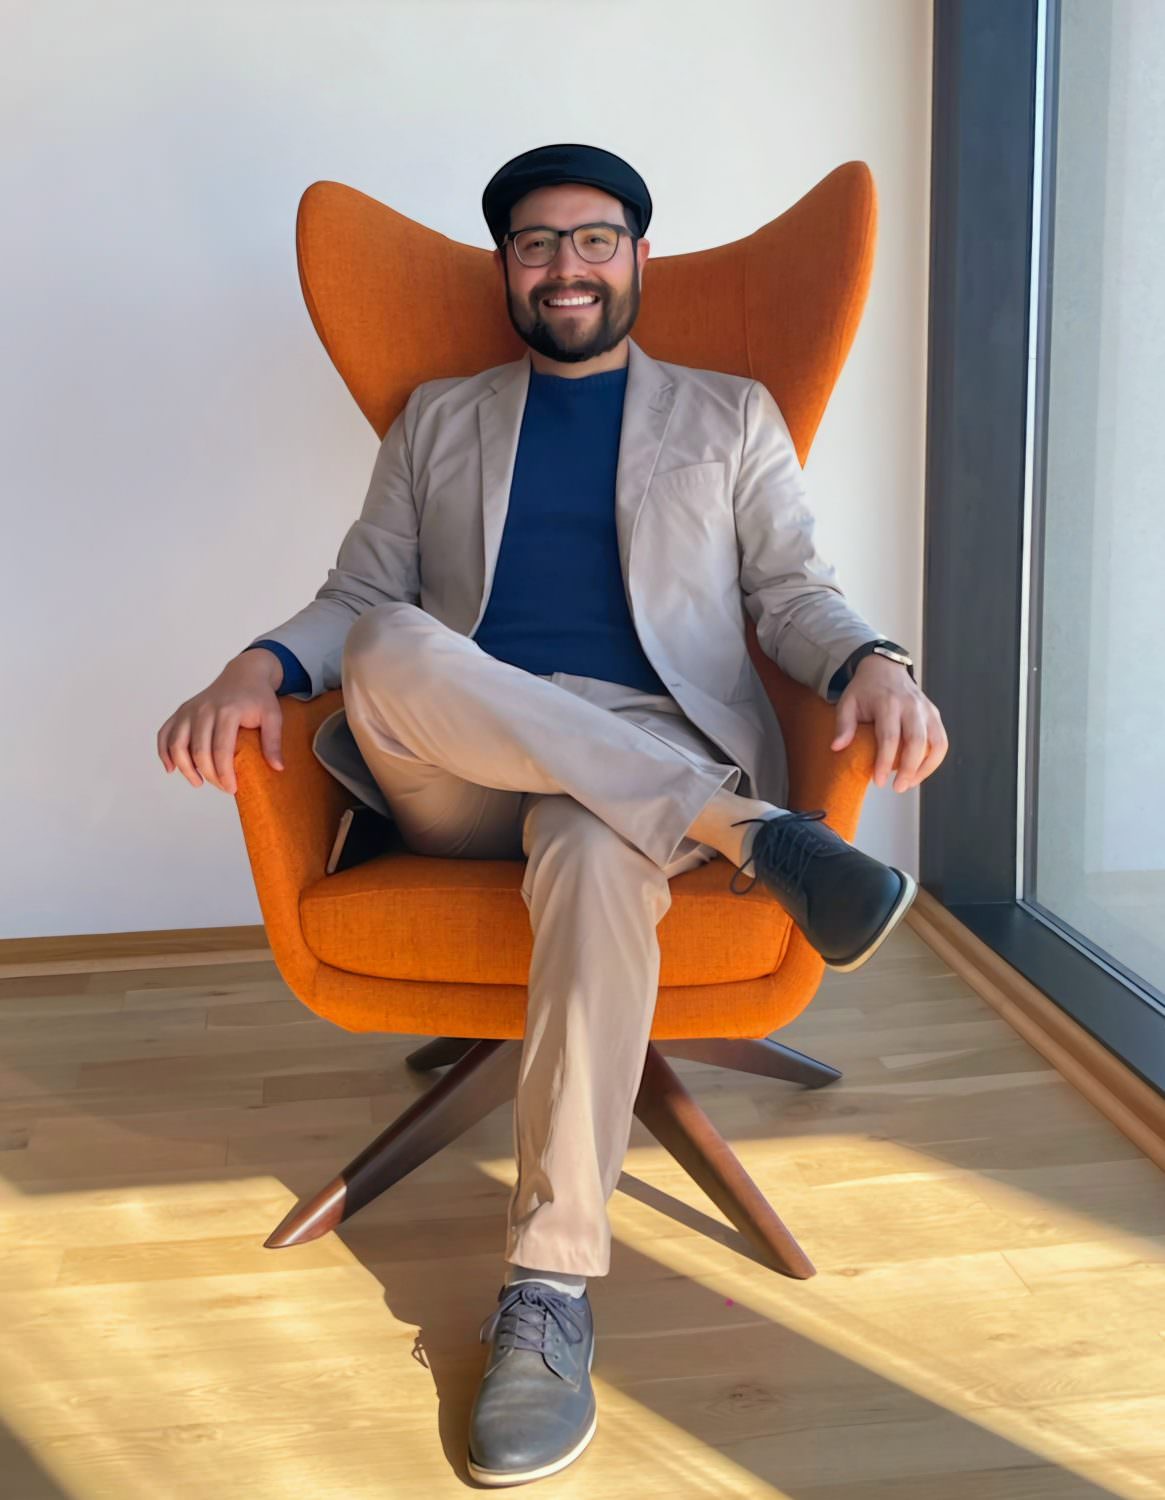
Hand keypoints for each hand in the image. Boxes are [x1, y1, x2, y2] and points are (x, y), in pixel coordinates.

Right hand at [156, 652, 284, 794]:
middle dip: (209, 775)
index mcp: (228, 711)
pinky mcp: (182, 711)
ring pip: (177, 744)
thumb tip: (278, 768)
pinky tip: (171, 768)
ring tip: (198, 782)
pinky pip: (165, 733)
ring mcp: (190, 710)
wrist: (244, 673)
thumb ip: (273, 741)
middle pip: (199, 751)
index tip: (231, 788)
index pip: (221, 750)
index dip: (224, 773)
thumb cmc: (258, 697)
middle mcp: (204, 709)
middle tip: (223, 788)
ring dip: (185, 768)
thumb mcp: (273, 716)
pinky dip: (164, 752)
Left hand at [830, 656, 947, 792]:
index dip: (885, 762)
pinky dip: (934, 759)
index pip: (889, 737)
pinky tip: (920, 772)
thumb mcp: (847, 703)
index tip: (878, 781)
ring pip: (936, 742)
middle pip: (916, 741)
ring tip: (910, 783)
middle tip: (898, 787)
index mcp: (887, 703)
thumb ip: (843, 725)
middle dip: (909, 769)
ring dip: (926, 767)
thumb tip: (837, 747)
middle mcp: (911, 706)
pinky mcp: (934, 714)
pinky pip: (941, 741)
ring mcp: (926, 710)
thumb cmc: (864, 690)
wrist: (884, 668)